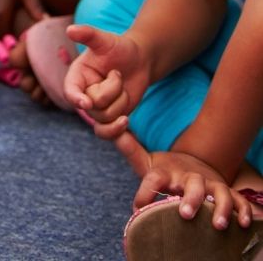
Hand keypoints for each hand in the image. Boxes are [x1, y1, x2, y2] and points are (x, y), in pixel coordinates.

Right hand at [64, 24, 149, 134]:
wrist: (139, 60)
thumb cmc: (119, 47)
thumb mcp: (104, 40)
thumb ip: (87, 34)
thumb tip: (70, 29)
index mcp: (77, 75)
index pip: (70, 91)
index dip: (76, 98)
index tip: (86, 102)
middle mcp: (83, 93)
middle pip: (93, 106)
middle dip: (113, 90)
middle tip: (118, 73)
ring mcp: (97, 107)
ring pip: (105, 118)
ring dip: (121, 102)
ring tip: (123, 86)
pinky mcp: (110, 118)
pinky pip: (108, 132)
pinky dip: (117, 130)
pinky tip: (126, 122)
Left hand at [116, 132, 255, 231]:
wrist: (193, 164)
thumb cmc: (166, 170)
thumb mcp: (147, 162)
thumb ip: (129, 149)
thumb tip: (112, 131)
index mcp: (167, 172)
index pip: (154, 179)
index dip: (145, 191)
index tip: (137, 206)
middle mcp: (188, 178)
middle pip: (191, 185)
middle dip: (189, 198)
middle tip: (183, 212)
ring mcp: (209, 184)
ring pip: (218, 193)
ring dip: (219, 207)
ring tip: (216, 223)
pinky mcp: (225, 192)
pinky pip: (238, 202)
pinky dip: (241, 211)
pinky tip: (241, 222)